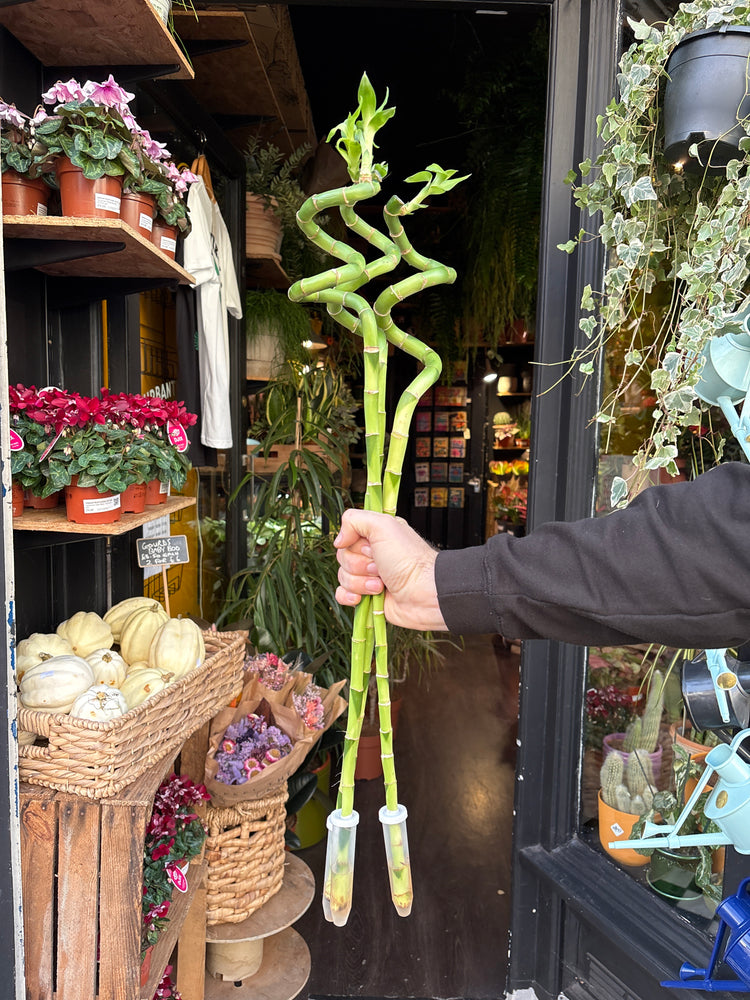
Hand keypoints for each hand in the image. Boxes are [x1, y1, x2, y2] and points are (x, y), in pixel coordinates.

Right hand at [334, 508, 446, 631]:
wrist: (424, 594)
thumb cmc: (409, 559)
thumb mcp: (383, 526)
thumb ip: (354, 520)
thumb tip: (338, 540)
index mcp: (376, 536)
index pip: (348, 536)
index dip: (355, 544)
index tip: (371, 548)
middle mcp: (372, 555)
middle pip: (343, 557)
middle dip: (359, 565)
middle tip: (380, 568)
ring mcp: (369, 577)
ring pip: (343, 577)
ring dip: (360, 582)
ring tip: (381, 585)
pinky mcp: (367, 597)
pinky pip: (343, 595)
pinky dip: (349, 596)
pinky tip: (362, 598)